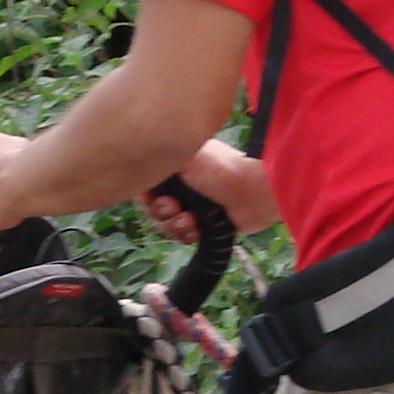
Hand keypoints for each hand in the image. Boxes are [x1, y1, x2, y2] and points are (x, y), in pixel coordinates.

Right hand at [142, 138, 277, 239]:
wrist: (252, 193)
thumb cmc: (221, 170)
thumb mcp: (188, 156)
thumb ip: (162, 156)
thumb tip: (141, 162)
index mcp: (176, 168)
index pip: (148, 185)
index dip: (147, 196)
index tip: (151, 198)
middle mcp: (182, 186)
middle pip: (154, 208)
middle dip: (162, 212)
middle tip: (176, 208)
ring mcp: (192, 206)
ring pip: (166, 225)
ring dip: (175, 225)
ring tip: (191, 220)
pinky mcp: (204, 225)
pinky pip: (182, 237)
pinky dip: (187, 235)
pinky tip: (197, 230)